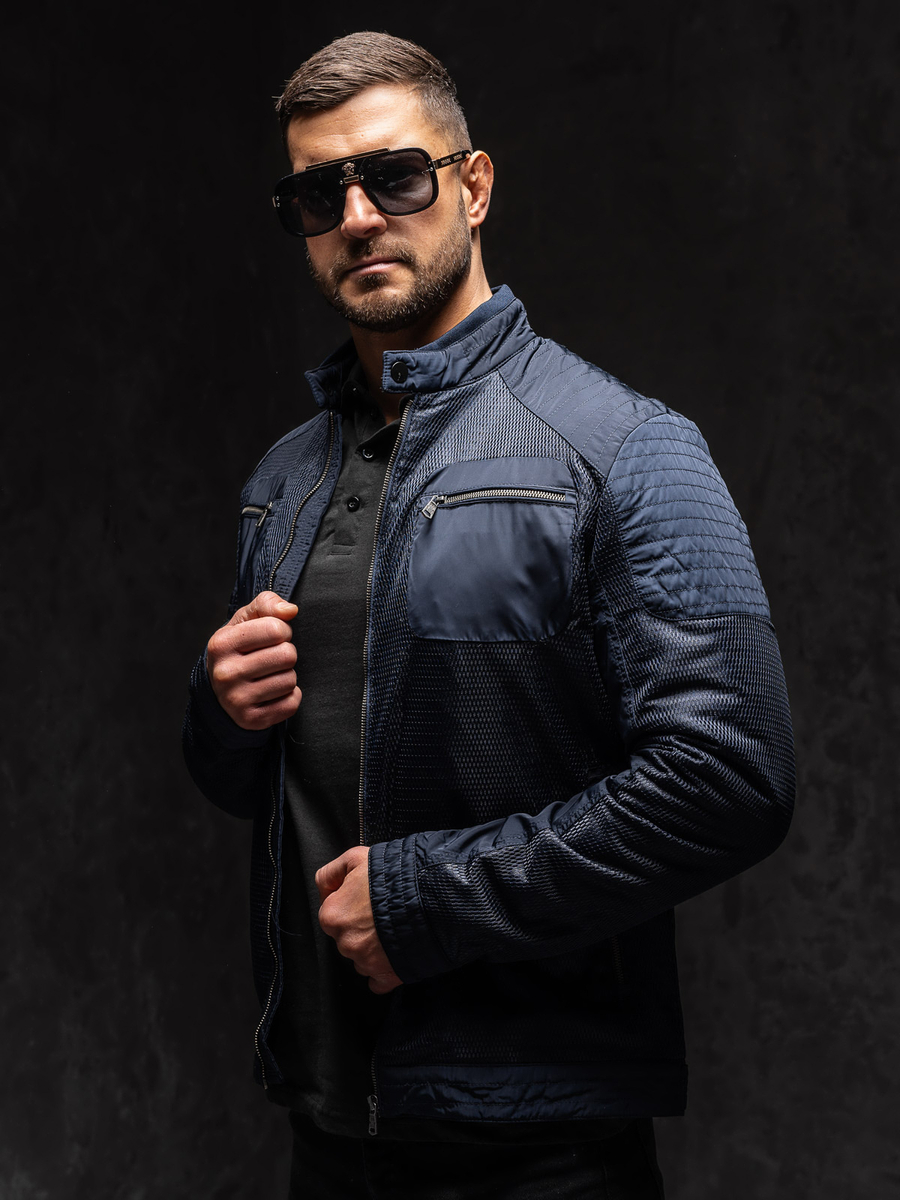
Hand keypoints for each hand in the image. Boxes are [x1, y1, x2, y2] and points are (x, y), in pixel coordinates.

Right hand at [206, 590, 301, 729]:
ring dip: (287, 676)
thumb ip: (267, 604)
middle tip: (273, 658)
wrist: (220, 691)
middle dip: (287, 653)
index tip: (273, 637)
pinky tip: (273, 693)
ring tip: (270, 675)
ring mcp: (236, 700)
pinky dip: (289, 697)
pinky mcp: (251, 720)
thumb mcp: (245, 620)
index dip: (282, 630)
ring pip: (290, 680)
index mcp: (221, 644)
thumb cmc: (240, 648)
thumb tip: (290, 610)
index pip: (276, 629)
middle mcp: (225, 673)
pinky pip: (291, 703)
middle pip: (287, 655)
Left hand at [316, 847, 402, 993]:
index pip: (333, 913)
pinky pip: (377, 981)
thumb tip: (324, 886)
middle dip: (362, 925)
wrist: (431, 896)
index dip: (350, 902)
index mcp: (332, 915)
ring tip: (395, 926)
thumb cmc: (395, 876)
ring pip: (362, 957)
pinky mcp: (386, 976)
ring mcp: (365, 962)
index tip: (366, 898)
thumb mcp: (356, 858)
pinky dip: (384, 969)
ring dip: (374, 947)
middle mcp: (344, 942)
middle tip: (383, 910)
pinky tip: (395, 952)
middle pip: (347, 936)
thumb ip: (331, 872)